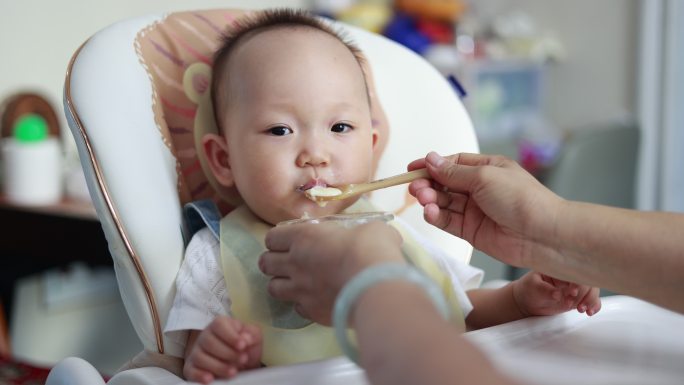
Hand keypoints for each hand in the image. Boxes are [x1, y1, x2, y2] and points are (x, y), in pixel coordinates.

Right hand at [183, 317, 262, 383]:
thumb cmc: (245, 347)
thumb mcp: (254, 337)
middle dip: (227, 353)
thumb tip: (245, 339)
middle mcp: (205, 336)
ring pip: (200, 357)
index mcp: (220, 324)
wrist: (241, 364)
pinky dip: (199, 375)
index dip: (230, 336)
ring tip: (233, 372)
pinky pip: (191, 370)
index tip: (243, 346)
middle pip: (209, 342)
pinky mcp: (191, 368)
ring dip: (218, 366)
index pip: (219, 325)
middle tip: (243, 360)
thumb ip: (251, 334)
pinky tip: (211, 379)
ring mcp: (196, 352)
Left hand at [259, 220, 403, 324]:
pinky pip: (297, 308)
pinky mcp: (312, 312)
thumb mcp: (369, 228)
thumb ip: (359, 231)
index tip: (289, 240)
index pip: (272, 237)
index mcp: (303, 237)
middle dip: (273, 261)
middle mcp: (295, 263)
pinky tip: (316, 300)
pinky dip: (303, 304)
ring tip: (296, 282)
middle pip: (266, 263)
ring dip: (282, 284)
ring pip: (273, 288)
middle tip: (288, 262)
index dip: (279, 239)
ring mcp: (301, 290)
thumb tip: (369, 236)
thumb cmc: (372, 249)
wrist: (377, 286)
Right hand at [408, 152, 563, 267]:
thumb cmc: (521, 199)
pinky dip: (437, 216)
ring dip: (430, 200)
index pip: (452, 164)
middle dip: (428, 184)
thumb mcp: (484, 177)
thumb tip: (431, 159)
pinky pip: (448, 221)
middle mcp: (480, 188)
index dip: (432, 165)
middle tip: (415, 188)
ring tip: (423, 199)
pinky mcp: (471, 231)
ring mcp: (475, 210)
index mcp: (487, 168)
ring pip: (444, 202)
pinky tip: (431, 212)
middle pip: (445, 183)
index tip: (412, 168)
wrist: (542, 235)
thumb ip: (453, 172)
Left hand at [512, 272, 601, 316]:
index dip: (577, 282)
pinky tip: (590, 312)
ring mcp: (575, 287)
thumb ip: (545, 290)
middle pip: (587, 281)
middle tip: (572, 304)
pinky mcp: (578, 297)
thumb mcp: (533, 287)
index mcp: (559, 267)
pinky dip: (594, 305)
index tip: (572, 292)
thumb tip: (557, 294)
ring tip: (581, 310)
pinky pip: (592, 300)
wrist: (528, 301)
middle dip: (584, 294)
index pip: (574, 270)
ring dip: (590, 300)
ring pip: (592, 290)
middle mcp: (570, 276)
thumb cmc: (529, 289)